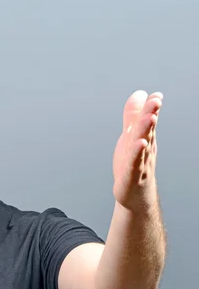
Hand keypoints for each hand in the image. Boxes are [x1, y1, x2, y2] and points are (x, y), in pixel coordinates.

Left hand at [112, 90, 161, 211]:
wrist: (134, 195)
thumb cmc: (133, 163)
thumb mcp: (131, 136)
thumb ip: (133, 115)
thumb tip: (141, 94)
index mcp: (144, 138)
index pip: (149, 121)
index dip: (152, 108)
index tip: (157, 95)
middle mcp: (145, 148)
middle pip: (148, 129)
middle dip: (151, 114)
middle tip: (156, 101)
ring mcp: (140, 161)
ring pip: (143, 144)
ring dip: (147, 130)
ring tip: (150, 117)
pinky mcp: (132, 175)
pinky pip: (135, 162)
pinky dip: (137, 153)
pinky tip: (140, 143)